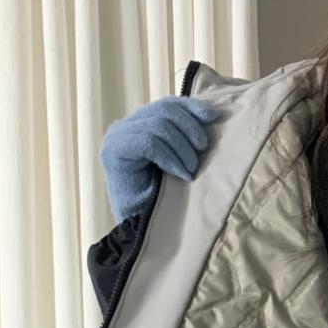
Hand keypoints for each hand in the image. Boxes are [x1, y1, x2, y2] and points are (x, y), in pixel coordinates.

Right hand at [99, 96, 220, 221]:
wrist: (142, 224)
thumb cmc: (164, 193)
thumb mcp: (179, 157)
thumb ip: (184, 135)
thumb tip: (213, 113)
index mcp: (141, 123)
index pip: (168, 104)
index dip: (192, 106)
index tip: (214, 116)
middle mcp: (126, 126)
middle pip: (165, 110)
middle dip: (190, 128)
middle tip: (203, 149)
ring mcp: (116, 137)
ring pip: (159, 126)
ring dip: (182, 148)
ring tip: (192, 169)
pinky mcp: (113, 151)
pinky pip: (149, 143)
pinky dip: (170, 158)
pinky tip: (181, 174)